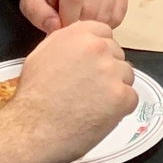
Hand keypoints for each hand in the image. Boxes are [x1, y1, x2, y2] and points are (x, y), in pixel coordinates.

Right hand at [10, 20, 137, 162]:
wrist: (32, 130)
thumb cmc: (32, 97)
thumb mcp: (42, 55)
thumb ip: (66, 43)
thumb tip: (80, 43)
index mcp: (78, 34)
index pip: (104, 32)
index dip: (99, 50)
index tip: (92, 64)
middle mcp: (98, 48)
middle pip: (117, 54)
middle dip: (107, 69)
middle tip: (90, 89)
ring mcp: (111, 72)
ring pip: (126, 75)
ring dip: (115, 88)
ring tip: (92, 104)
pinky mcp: (121, 96)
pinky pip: (131, 98)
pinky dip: (120, 108)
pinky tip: (100, 114)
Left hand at [20, 0, 128, 32]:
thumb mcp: (31, 2)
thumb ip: (39, 14)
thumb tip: (56, 27)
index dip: (67, 19)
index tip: (61, 28)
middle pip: (92, 6)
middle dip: (80, 24)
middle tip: (71, 28)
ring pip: (106, 12)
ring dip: (93, 25)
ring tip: (81, 23)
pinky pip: (118, 14)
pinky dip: (107, 24)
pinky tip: (95, 20)